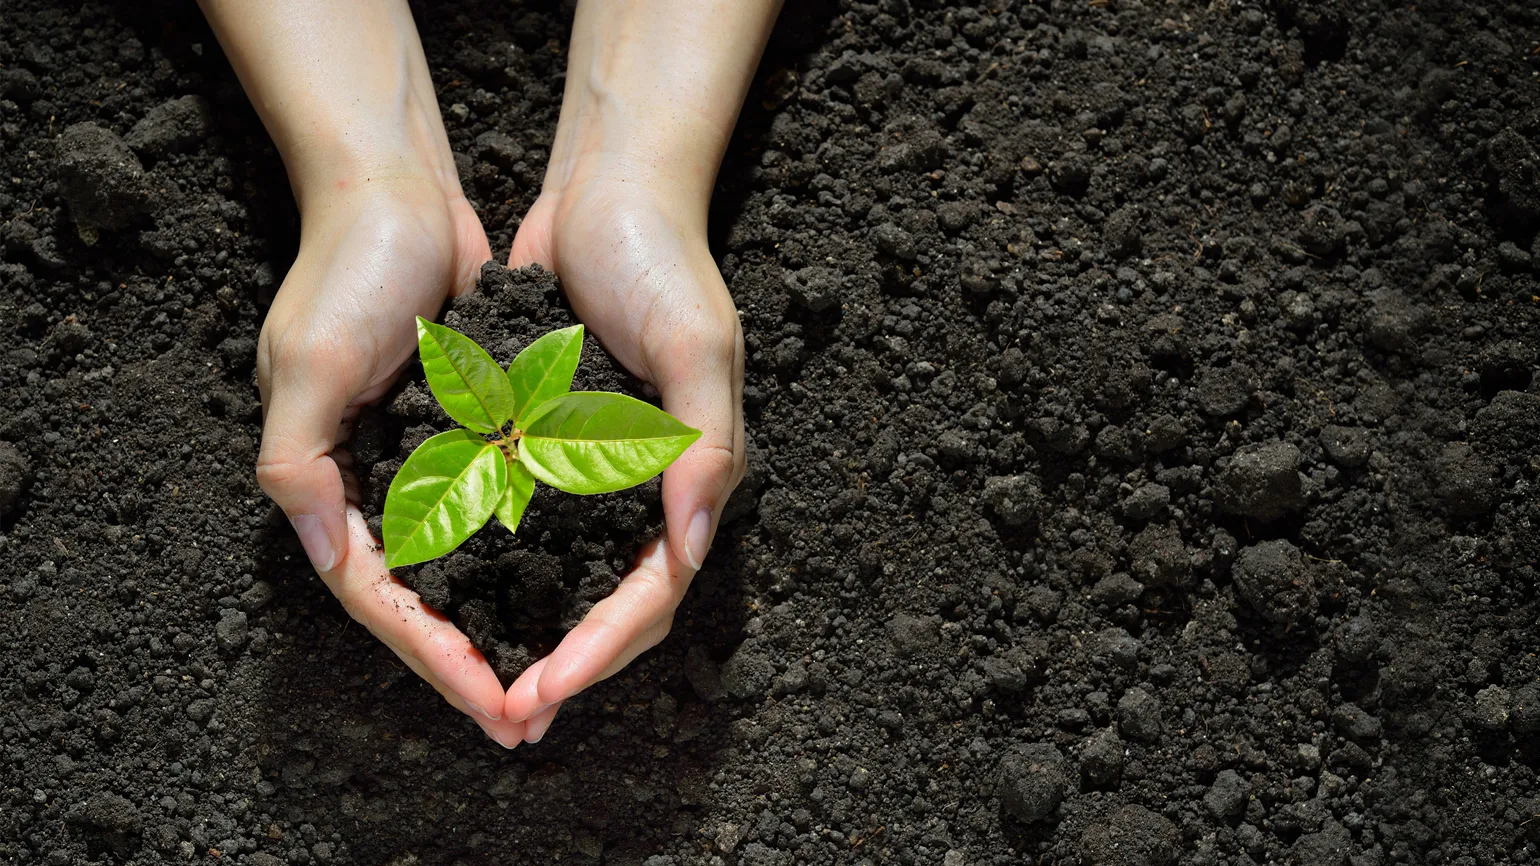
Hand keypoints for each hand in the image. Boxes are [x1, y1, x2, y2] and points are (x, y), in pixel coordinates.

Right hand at [256, 173, 526, 746]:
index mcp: (328, 481)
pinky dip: (529, 556)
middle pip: (427, 599)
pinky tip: (573, 588)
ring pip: (468, 568)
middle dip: (476, 662)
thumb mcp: (309, 362)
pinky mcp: (470, 430)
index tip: (497, 703)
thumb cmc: (349, 266)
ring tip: (556, 677)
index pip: (382, 598)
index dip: (436, 658)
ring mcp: (427, 458)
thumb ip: (300, 466)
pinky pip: (500, 512)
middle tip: (532, 720)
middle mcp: (376, 481)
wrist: (393, 187)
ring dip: (507, 622)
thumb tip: (330, 560)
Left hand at [499, 148, 746, 740]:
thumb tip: (686, 549)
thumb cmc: (663, 260)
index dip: (599, 650)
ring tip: (479, 682)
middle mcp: (648, 485)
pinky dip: (500, 569)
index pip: (652, 592)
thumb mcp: (696, 344)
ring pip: (569, 578)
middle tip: (504, 714)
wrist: (612, 190)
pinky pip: (530, 524)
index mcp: (692, 475)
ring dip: (532, 633)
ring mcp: (598, 468)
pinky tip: (454, 597)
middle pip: (613, 605)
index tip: (540, 691)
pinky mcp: (552, 443)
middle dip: (564, 666)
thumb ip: (701, 444)